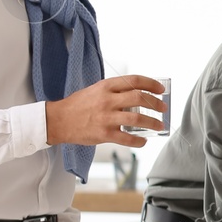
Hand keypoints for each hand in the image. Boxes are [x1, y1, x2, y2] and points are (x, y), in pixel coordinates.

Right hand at [46, 75, 165, 147]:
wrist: (58, 120)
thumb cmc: (78, 105)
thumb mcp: (96, 90)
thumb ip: (115, 91)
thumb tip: (138, 94)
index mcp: (106, 87)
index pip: (134, 80)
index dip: (151, 84)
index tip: (161, 89)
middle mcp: (107, 100)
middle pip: (140, 98)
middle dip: (156, 103)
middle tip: (163, 108)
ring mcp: (106, 117)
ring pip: (137, 118)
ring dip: (153, 122)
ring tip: (159, 125)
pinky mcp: (104, 134)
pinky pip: (127, 138)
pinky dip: (139, 141)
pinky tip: (143, 140)